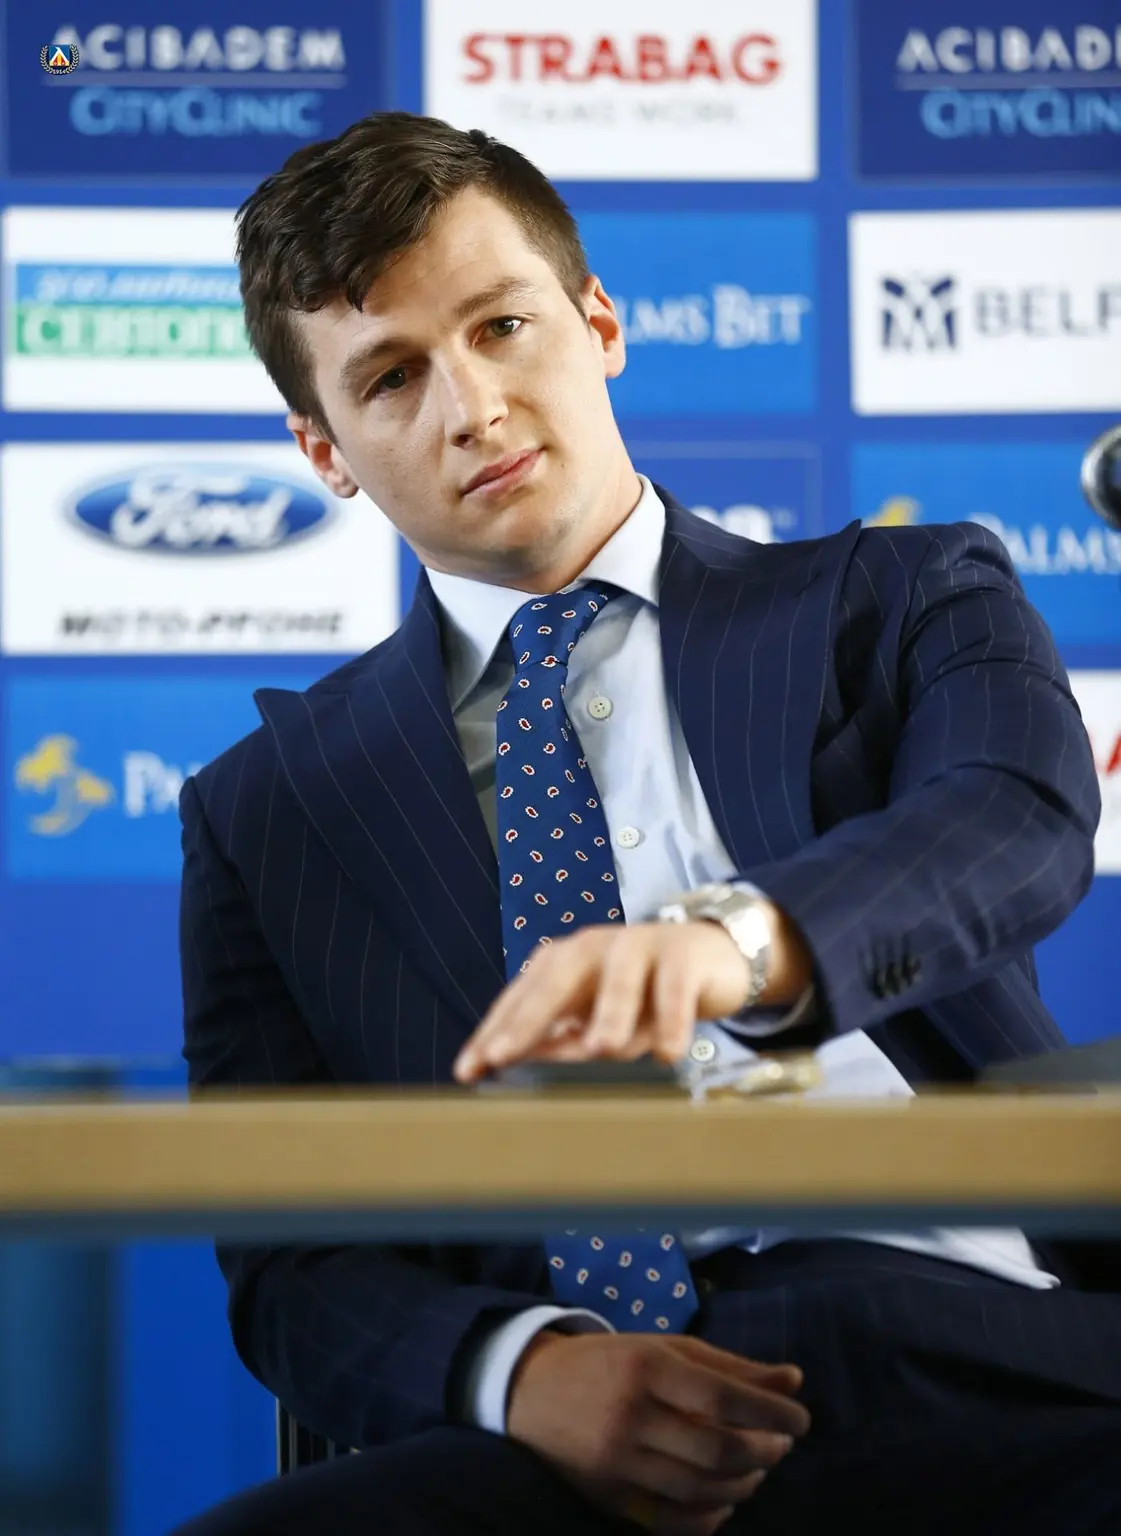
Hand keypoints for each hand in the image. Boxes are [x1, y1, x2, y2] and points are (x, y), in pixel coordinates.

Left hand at [453, 920, 755, 1081]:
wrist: (708, 955)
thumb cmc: (641, 991)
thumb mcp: (596, 1015)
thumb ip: (561, 1038)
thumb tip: (526, 1067)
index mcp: (562, 961)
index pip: (520, 998)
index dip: (494, 1033)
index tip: (469, 1070)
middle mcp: (592, 948)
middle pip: (555, 982)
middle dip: (528, 1020)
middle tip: (503, 1056)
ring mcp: (637, 946)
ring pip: (618, 983)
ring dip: (610, 1016)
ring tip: (601, 1050)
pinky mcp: (681, 955)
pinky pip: (674, 989)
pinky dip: (672, 1020)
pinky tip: (668, 1052)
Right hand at [506, 1330, 809, 1534]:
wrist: (528, 1391)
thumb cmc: (608, 1362)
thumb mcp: (662, 1348)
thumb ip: (728, 1365)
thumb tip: (793, 1379)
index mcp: (646, 1367)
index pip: (723, 1395)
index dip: (771, 1410)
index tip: (801, 1418)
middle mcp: (631, 1415)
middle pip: (716, 1449)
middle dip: (763, 1451)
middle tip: (781, 1444)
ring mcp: (617, 1462)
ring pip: (699, 1488)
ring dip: (743, 1483)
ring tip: (758, 1467)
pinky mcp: (607, 1496)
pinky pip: (671, 1519)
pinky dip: (708, 1516)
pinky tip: (725, 1499)